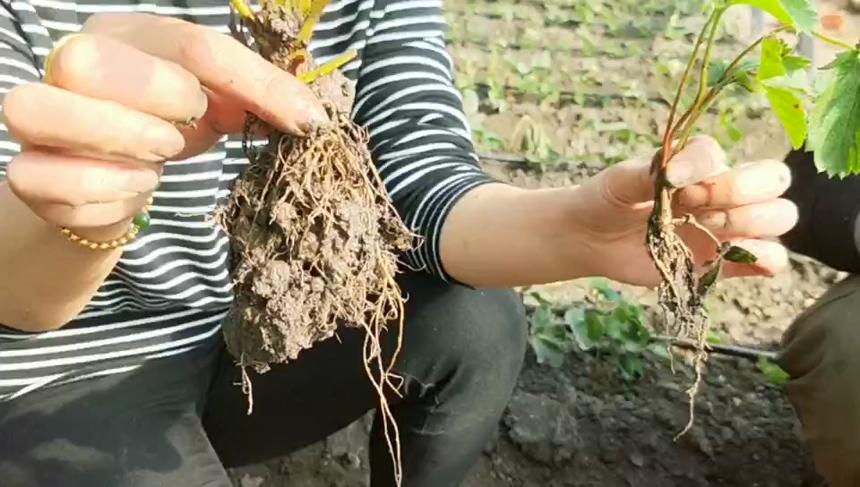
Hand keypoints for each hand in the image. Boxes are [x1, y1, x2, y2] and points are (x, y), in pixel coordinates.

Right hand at [3, 13, 326, 237]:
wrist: (112, 182)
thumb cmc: (163, 129)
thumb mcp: (211, 106)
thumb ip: (250, 98)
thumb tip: (305, 114)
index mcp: (125, 34)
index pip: (193, 45)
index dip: (257, 86)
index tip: (305, 121)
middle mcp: (68, 62)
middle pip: (93, 61)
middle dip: (160, 101)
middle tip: (182, 131)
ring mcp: (37, 117)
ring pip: (44, 112)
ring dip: (123, 143)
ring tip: (157, 159)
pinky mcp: (27, 174)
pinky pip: (49, 180)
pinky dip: (108, 192)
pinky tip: (131, 189)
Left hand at [570, 135, 797, 286]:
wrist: (593, 238)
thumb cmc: (608, 200)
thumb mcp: (619, 180)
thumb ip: (650, 173)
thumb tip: (676, 173)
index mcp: (700, 163)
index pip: (725, 155)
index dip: (704, 168)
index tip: (671, 181)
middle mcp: (724, 191)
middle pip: (773, 179)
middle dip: (740, 191)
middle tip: (695, 208)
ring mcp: (729, 227)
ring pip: (780, 216)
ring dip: (750, 222)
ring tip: (705, 228)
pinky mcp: (725, 261)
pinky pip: (772, 260)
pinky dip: (766, 258)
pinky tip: (729, 254)